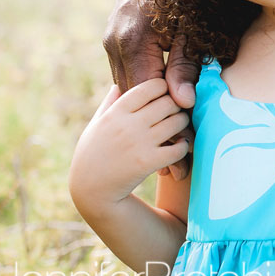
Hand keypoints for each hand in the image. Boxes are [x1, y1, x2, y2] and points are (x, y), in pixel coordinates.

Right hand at [69, 79, 190, 214]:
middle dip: (176, 105)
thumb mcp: (96, 125)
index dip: (163, 88)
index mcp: (115, 112)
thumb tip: (119, 84)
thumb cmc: (93, 154)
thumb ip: (110, 104)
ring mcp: (139, 143)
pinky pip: (179, 148)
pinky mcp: (148, 162)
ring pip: (177, 122)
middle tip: (175, 112)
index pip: (150, 86)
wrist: (91, 191)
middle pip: (168, 102)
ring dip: (182, 124)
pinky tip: (179, 146)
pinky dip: (184, 146)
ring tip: (179, 128)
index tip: (164, 95)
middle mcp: (128, 124)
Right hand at [103, 0, 199, 178]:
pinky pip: (130, 75)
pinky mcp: (116, 38)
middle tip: (179, 167)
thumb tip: (183, 104)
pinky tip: (161, 117)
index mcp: (133, 41)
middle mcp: (115, 43)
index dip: (168, 125)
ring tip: (174, 151)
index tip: (185, 153)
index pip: (149, 96)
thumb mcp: (192, 27)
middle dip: (157, 131)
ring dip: (149, 118)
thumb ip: (186, 64)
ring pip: (131, 89)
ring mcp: (111, 40)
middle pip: (136, 99)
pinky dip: (145, 97)